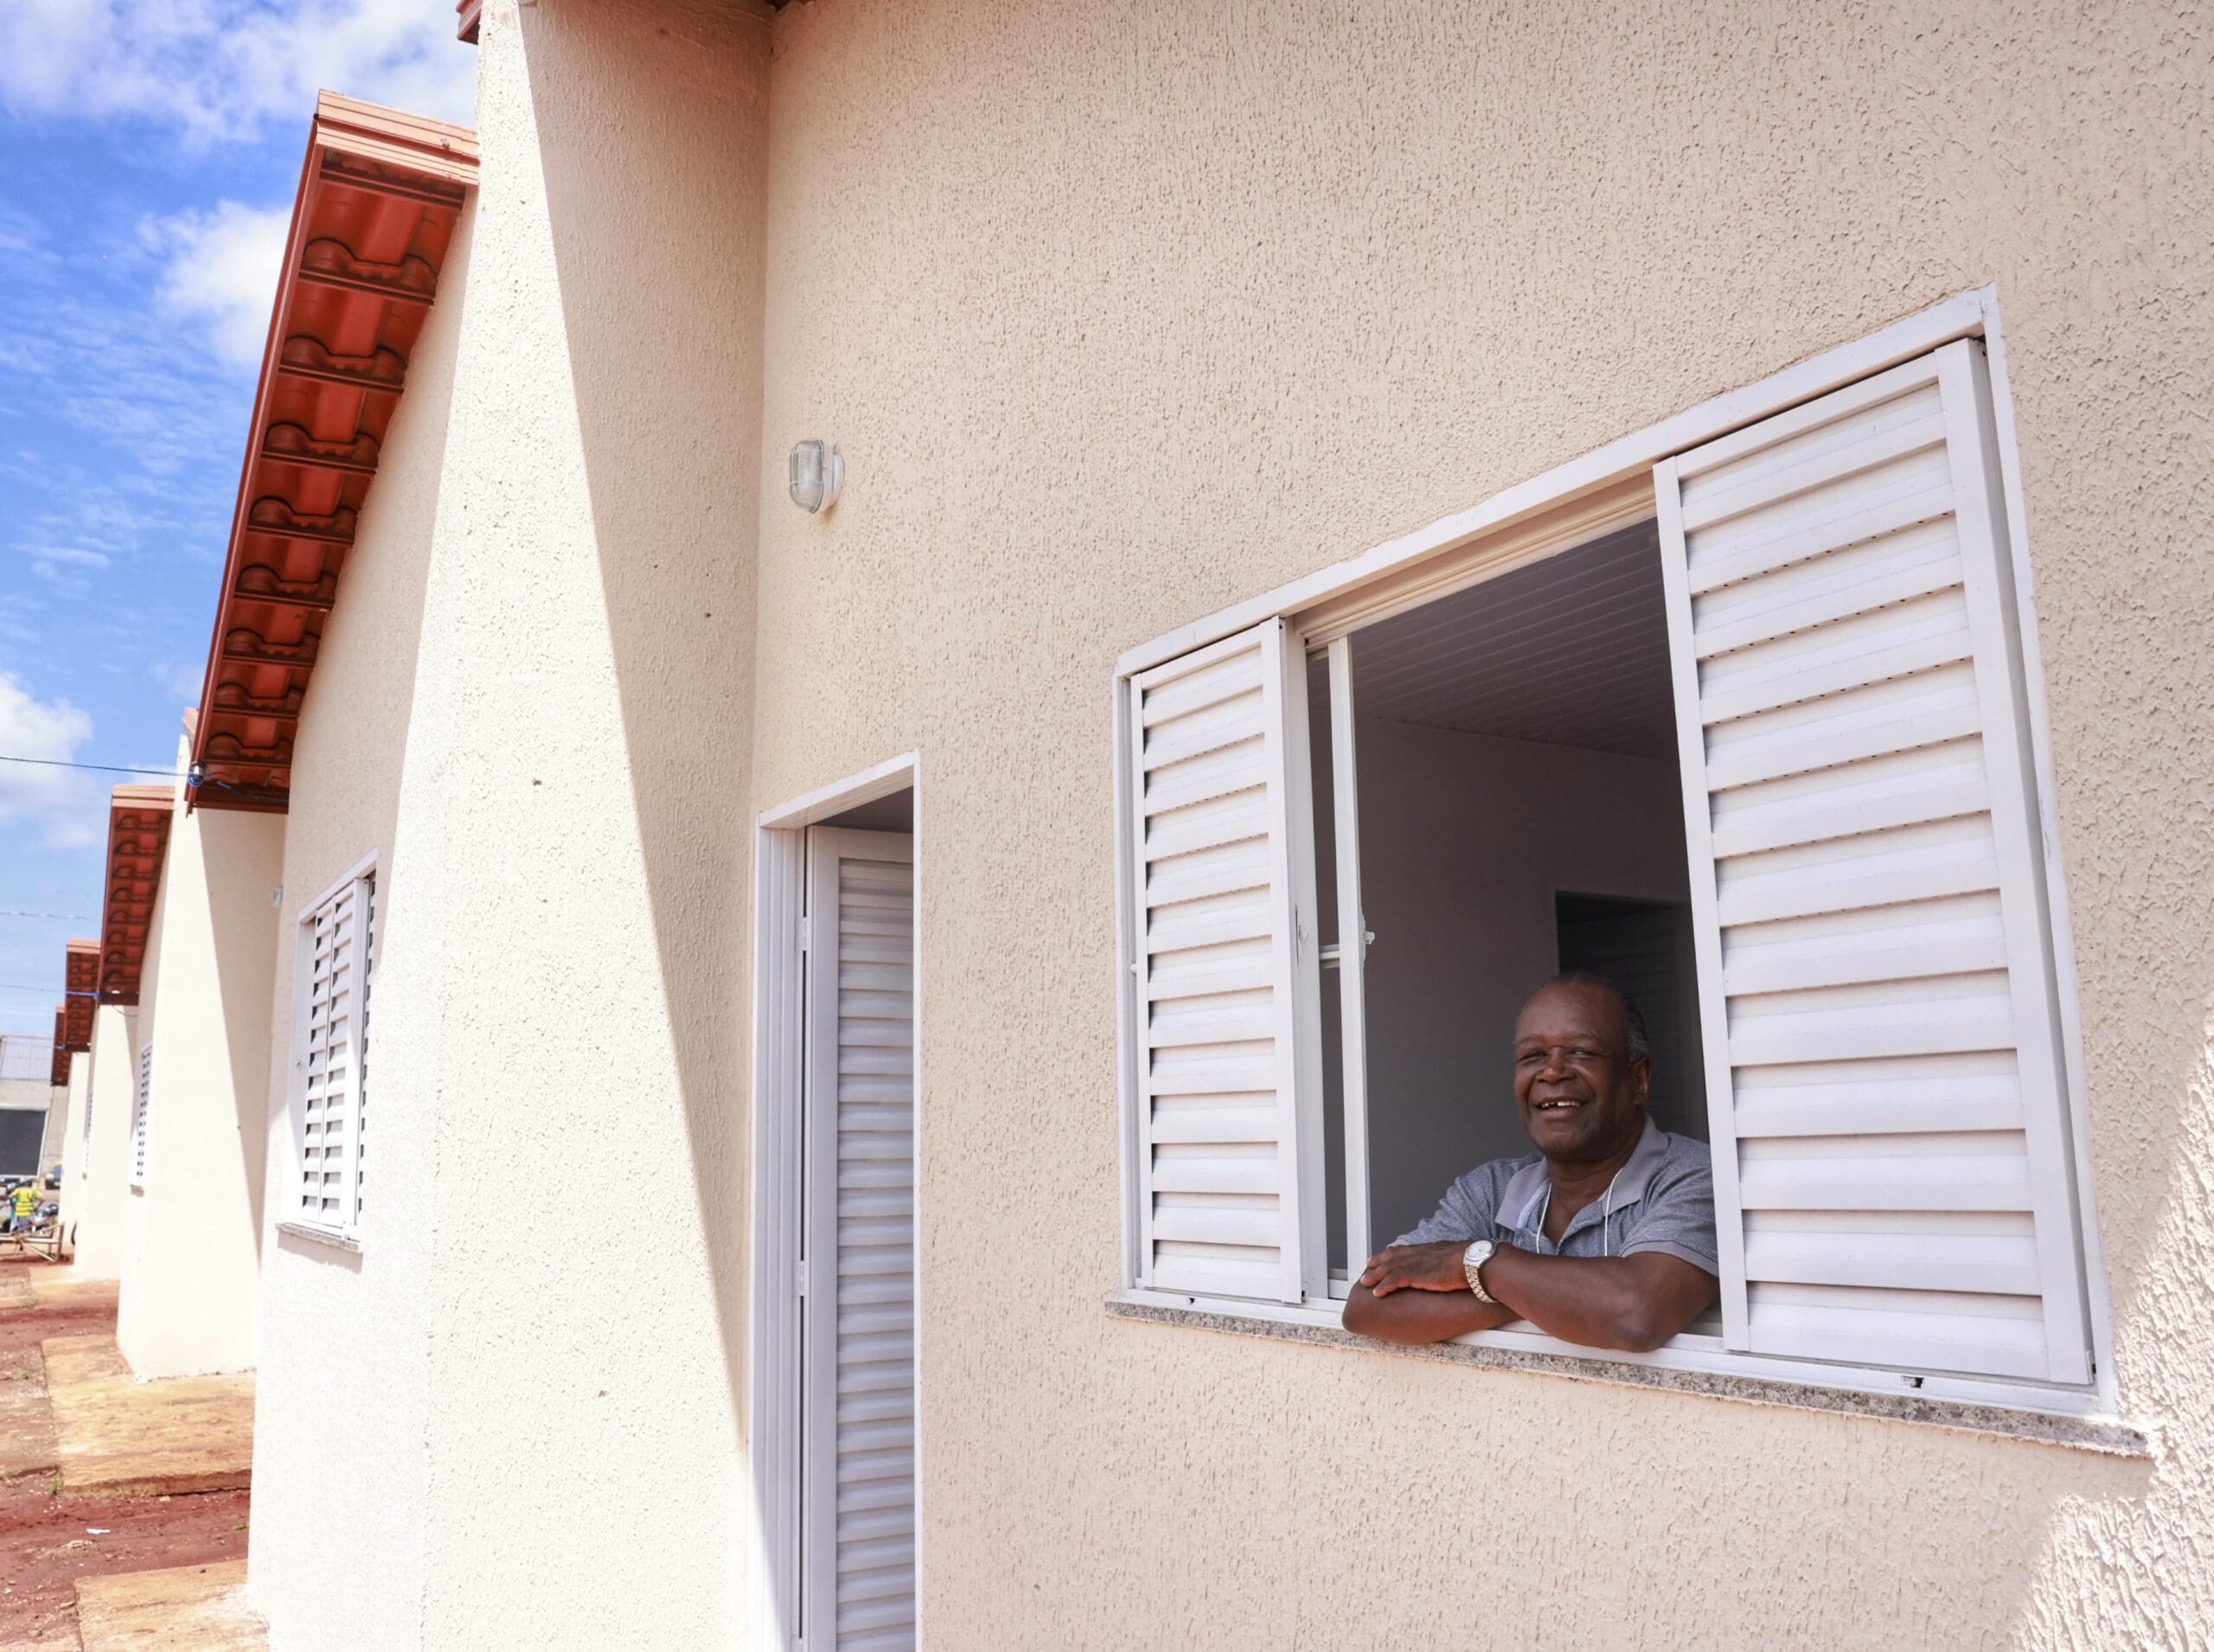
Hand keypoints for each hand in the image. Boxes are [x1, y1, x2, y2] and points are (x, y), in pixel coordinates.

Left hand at [1357, 1240, 1476, 1295]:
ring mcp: (1418, 1263)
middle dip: (1378, 1261)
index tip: (1383, 1254)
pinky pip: (1395, 1280)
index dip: (1393, 1252)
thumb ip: (1451, 1261)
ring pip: (1390, 1268)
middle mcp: (1421, 1253)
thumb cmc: (1475, 1261)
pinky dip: (1384, 1286)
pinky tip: (1377, 1293)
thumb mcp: (1460, 1257)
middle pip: (1393, 1256)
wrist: (1477, 1262)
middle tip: (1367, 1266)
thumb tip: (1455, 1267)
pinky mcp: (1418, 1275)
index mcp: (1431, 1248)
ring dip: (1375, 1275)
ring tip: (1365, 1282)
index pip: (1407, 1249)